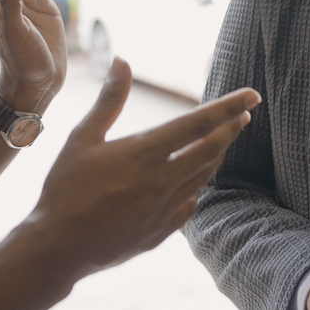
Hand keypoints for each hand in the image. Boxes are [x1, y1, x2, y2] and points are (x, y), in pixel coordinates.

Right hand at [20, 58, 260, 279]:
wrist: (57, 248)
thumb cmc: (65, 189)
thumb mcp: (82, 138)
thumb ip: (110, 100)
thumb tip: (122, 61)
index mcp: (145, 152)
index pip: (198, 123)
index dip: (228, 107)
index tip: (252, 95)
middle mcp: (162, 180)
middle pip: (210, 150)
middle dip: (231, 129)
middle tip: (245, 115)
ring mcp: (164, 209)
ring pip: (203, 177)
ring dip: (217, 156)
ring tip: (224, 142)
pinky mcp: (159, 232)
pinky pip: (188, 205)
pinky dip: (196, 189)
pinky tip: (194, 184)